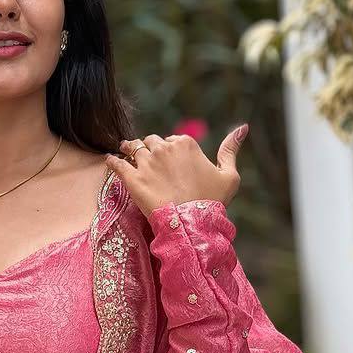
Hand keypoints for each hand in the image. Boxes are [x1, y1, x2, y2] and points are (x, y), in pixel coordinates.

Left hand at [104, 125, 247, 217]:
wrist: (192, 224)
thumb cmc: (213, 202)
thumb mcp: (229, 175)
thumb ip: (231, 149)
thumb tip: (243, 127)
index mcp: (185, 143)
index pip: (172, 139)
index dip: (170, 149)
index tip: (169, 161)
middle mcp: (164, 148)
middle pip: (151, 141)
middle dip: (150, 148)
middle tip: (148, 160)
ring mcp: (146, 163)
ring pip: (132, 147)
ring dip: (129, 149)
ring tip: (125, 151)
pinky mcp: (132, 178)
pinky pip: (116, 163)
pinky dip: (112, 160)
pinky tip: (109, 159)